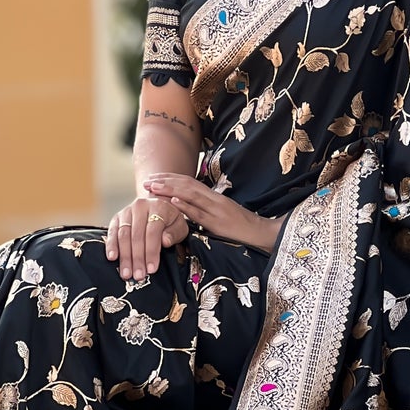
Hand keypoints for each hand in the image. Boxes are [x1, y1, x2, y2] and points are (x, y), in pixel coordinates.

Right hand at [104, 192, 188, 281]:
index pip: (153, 232)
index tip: (151, 269)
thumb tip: (165, 242)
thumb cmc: (170, 220)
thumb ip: (174, 233)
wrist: (158, 207)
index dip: (152, 251)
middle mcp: (140, 206)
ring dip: (125, 256)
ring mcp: (126, 211)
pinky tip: (112, 257)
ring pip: (123, 235)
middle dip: (137, 258)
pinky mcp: (116, 218)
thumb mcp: (179, 225)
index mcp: (158, 207)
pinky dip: (111, 245)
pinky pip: (112, 232)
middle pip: (136, 236)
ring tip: (127, 273)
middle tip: (138, 275)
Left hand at [143, 173, 280, 253]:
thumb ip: (205, 209)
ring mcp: (216, 210)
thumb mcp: (221, 214)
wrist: (261, 233)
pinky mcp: (218, 223)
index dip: (171, 178)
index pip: (189, 182)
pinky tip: (173, 202)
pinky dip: (186, 207)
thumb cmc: (241, 226)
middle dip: (165, 182)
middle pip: (187, 185)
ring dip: (170, 190)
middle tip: (147, 181)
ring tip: (154, 187)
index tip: (155, 177)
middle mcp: (214, 199)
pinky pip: (200, 214)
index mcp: (213, 196)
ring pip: (190, 196)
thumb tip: (185, 208)